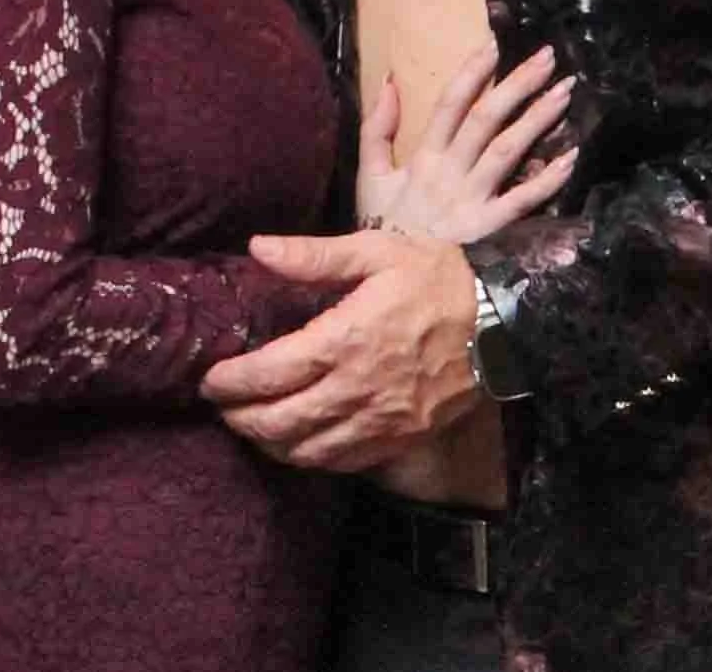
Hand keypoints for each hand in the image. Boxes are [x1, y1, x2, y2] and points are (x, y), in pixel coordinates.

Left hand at [199, 230, 479, 471]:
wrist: (501, 321)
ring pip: (308, 451)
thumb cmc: (436, 279)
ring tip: (252, 427)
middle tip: (222, 407)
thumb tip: (258, 247)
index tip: (210, 379)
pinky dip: (311, 459)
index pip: (271, 372)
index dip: (232, 382)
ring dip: (271, 444)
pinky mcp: (400, 440)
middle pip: (281, 421)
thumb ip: (315, 255)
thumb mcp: (377, 253)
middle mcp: (357, 389)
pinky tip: (299, 444)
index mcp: (346, 339)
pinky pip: (344, 463)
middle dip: (241, 418)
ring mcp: (380, 422)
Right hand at [355, 44, 577, 242]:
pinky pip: (523, 202)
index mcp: (422, 158)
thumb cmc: (384, 229)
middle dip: (518, 85)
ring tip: (564, 92)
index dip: (472, 72)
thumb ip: (376, 129)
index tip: (494, 44)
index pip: (449, 104)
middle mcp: (450, 173)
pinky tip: (571, 156)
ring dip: (538, 119)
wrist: (395, 285)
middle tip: (549, 57)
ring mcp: (473, 201)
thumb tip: (389, 81)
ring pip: (508, 151)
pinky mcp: (491, 229)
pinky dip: (548, 180)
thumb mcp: (369, 177)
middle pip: (487, 119)